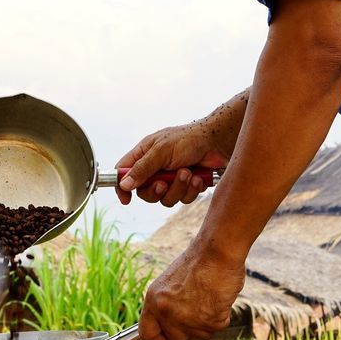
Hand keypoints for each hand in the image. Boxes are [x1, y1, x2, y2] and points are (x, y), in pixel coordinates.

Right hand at [115, 93, 246, 206]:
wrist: (218, 143)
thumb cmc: (188, 139)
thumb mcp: (161, 151)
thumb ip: (142, 169)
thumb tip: (124, 184)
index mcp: (144, 154)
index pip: (124, 172)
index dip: (122, 187)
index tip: (126, 199)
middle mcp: (155, 168)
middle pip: (145, 192)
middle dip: (156, 191)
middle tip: (163, 184)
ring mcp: (171, 178)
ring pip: (165, 199)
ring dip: (177, 188)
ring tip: (187, 172)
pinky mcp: (186, 186)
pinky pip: (182, 199)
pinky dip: (190, 190)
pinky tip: (198, 177)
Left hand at [139, 246, 244, 339]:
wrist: (217, 252)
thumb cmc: (198, 263)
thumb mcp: (171, 283)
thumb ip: (167, 305)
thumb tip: (169, 325)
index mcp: (154, 299)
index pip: (147, 333)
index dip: (159, 338)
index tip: (168, 337)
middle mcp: (166, 311)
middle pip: (177, 338)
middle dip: (188, 329)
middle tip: (198, 307)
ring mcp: (187, 318)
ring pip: (199, 335)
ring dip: (207, 321)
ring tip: (208, 296)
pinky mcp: (209, 321)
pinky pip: (217, 328)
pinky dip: (221, 316)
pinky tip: (218, 297)